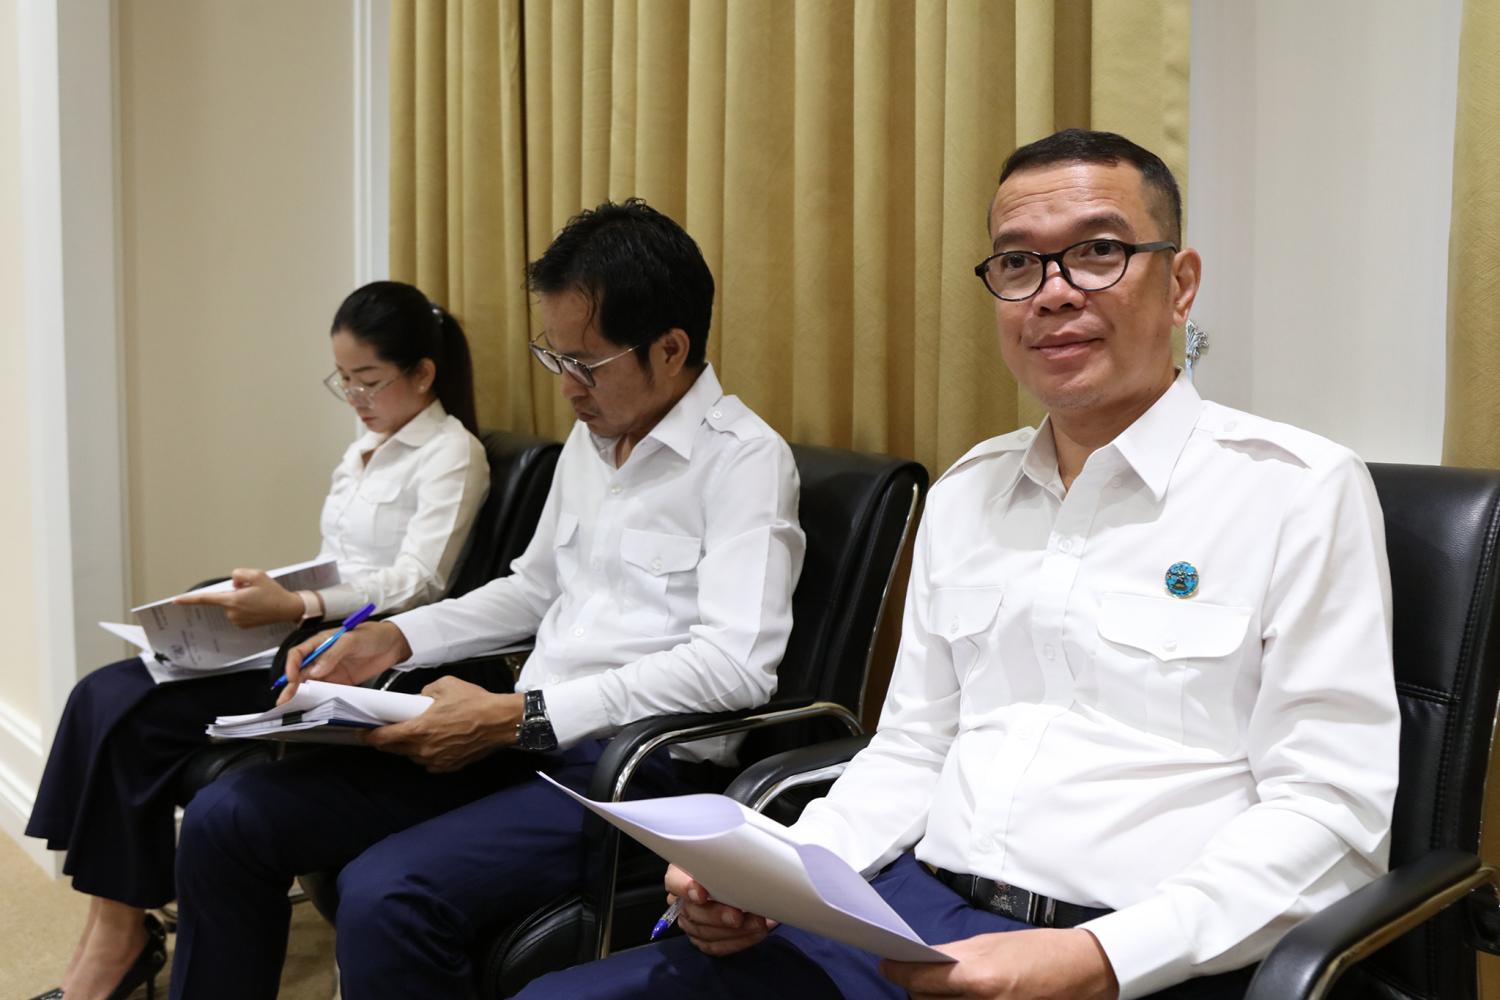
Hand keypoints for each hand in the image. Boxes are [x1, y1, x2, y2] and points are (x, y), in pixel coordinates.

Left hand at [174, 568, 302, 627]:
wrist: (287, 609)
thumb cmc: (273, 592)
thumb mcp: (258, 574)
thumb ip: (239, 574)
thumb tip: (232, 583)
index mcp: (233, 600)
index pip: (206, 599)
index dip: (189, 599)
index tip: (175, 600)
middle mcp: (232, 612)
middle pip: (224, 598)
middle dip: (234, 592)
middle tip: (253, 591)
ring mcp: (237, 620)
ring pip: (231, 605)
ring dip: (240, 600)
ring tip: (258, 599)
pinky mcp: (242, 625)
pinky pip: (237, 612)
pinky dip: (244, 608)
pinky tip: (257, 607)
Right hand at [277, 620, 410, 703]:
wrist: (394, 643)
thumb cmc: (373, 634)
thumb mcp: (352, 639)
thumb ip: (333, 654)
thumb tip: (316, 669)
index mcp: (321, 642)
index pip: (298, 654)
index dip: (292, 666)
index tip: (293, 678)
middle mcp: (323, 657)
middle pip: (301, 672)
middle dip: (292, 686)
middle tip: (285, 700)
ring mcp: (332, 670)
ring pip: (311, 684)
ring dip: (303, 695)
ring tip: (294, 707)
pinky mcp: (342, 681)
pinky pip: (327, 691)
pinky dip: (320, 699)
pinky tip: (314, 707)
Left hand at [363, 677, 522, 771]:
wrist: (501, 721)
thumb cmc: (474, 702)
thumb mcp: (445, 686)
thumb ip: (424, 692)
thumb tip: (418, 700)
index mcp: (419, 729)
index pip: (383, 738)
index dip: (369, 735)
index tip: (362, 731)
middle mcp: (424, 749)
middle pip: (394, 749)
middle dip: (387, 740)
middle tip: (387, 729)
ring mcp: (436, 761)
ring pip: (412, 756)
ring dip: (408, 746)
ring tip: (417, 732)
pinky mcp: (448, 767)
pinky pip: (429, 761)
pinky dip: (427, 752)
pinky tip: (436, 741)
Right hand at [664, 864, 776, 956]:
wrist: (733, 881)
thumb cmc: (729, 863)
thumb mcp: (724, 853)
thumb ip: (726, 857)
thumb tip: (746, 857)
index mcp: (681, 873)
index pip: (673, 881)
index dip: (685, 888)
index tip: (701, 894)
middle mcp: (682, 900)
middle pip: (692, 912)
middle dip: (717, 916)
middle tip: (738, 916)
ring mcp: (691, 922)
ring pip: (705, 933)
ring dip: (734, 932)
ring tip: (758, 924)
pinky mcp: (704, 939)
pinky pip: (717, 947)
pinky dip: (739, 942)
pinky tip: (756, 933)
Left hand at [880, 927, 1118, 999]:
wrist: (1083, 971)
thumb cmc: (1040, 951)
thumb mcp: (992, 943)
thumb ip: (955, 955)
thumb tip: (924, 959)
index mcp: (978, 977)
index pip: (922, 979)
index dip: (899, 971)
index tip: (887, 964)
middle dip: (917, 987)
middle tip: (914, 972)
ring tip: (938, 986)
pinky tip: (958, 996)